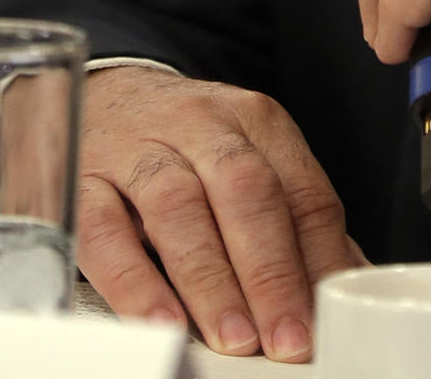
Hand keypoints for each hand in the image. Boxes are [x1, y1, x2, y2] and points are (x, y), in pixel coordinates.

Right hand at [77, 67, 365, 359]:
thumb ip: (294, 217)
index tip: (326, 317)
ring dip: (211, 280)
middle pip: (246, 192)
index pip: (303, 190)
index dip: (320, 258)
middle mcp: (202, 125)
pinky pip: (105, 230)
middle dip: (271, 272)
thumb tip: (346, 281)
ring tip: (234, 337)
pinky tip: (160, 320)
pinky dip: (134, 280)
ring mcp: (139, 148)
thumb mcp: (251, 158)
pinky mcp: (84, 178)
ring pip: (179, 208)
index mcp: (258, 121)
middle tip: (285, 337)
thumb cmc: (190, 144)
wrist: (108, 94)